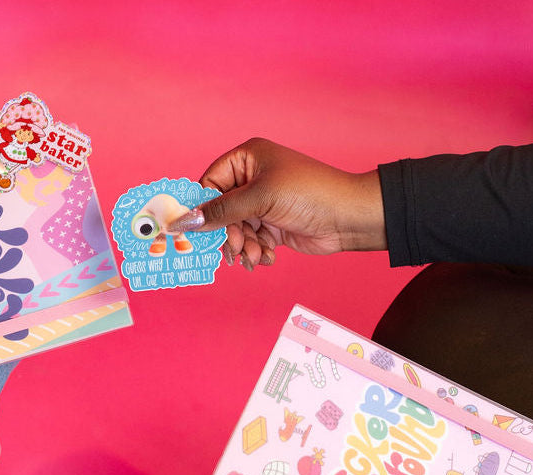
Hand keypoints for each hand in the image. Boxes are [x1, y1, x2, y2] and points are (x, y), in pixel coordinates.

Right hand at [166, 137, 386, 268]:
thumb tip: (185, 221)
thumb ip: (220, 212)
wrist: (347, 218)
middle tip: (234, 250)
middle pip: (220, 212)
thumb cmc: (308, 194)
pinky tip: (267, 257)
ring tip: (256, 257)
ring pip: (235, 231)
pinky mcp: (272, 226)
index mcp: (247, 159)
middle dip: (227, 234)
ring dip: (242, 247)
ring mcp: (262, 204)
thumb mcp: (260, 199)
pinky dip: (255, 252)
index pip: (210, 183)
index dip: (201, 208)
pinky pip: (251, 241)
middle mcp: (252, 179)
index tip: (192, 232)